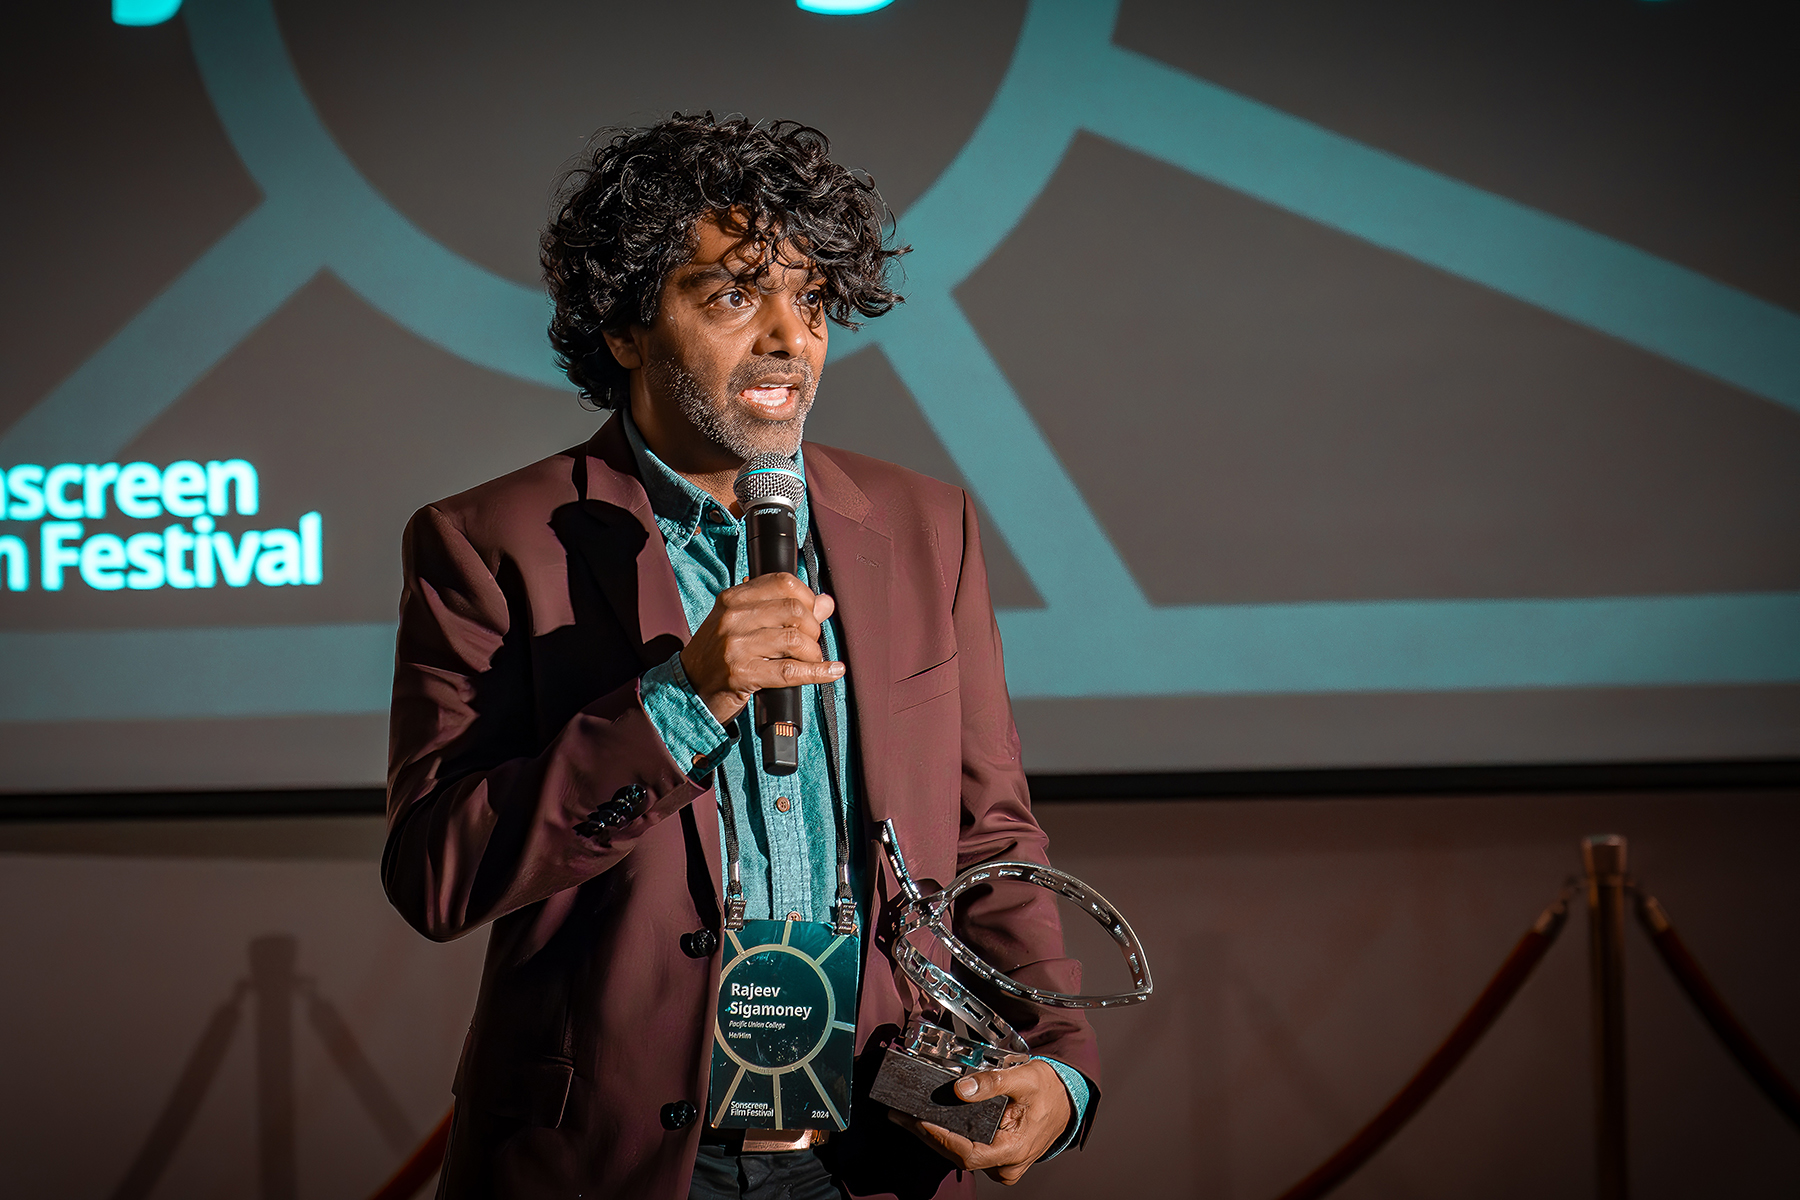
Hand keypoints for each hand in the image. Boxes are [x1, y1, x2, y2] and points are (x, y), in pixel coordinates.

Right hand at [679, 573, 843, 723]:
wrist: (689, 689)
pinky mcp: (741, 672)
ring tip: (810, 660)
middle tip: (809, 642)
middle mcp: (733, 617)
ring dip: (813, 653)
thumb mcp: (745, 625)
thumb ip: (785, 611)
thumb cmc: (718, 656)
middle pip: (795, 611)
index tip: (812, 613)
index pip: (783, 583)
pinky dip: (818, 672)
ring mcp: (735, 645)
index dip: (807, 597)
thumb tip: (826, 602)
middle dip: (813, 629)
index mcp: (733, 599)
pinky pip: (790, 671)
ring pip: (795, 640)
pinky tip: (831, 672)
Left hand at [888, 1060, 1072, 1185]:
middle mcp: (1006, 1164)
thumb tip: (962, 1088)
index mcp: (1014, 1150)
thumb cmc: (1050, 1091)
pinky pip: (967, 1149)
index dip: (941, 1138)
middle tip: (901, 1116)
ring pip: (960, 1154)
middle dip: (928, 1135)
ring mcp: (1001, 1164)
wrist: (1068, 1099)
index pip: (968, 1152)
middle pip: (958, 1155)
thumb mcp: (1024, 1078)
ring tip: (908, 1116)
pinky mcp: (996, 1157)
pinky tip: (931, 1122)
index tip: (918, 1121)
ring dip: (934, 1136)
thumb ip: (993, 1082)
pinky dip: (948, 1136)